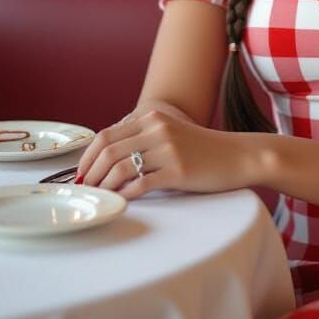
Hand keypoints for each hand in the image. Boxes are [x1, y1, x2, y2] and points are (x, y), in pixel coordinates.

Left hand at [75, 109, 248, 199]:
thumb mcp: (171, 133)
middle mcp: (158, 129)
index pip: (105, 135)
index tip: (80, 175)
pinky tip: (121, 201)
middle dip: (89, 174)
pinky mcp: (178, 171)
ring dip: (103, 186)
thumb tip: (106, 158)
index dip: (86, 158)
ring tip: (100, 197)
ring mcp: (168, 149)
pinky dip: (125, 195)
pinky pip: (141, 184)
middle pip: (108, 151)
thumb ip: (143, 138)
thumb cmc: (203, 150)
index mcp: (153, 118)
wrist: (238, 156)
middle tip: (84, 190)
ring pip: (120, 168)